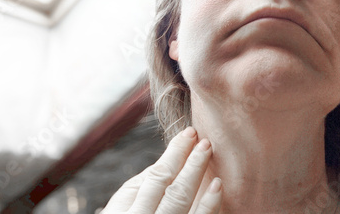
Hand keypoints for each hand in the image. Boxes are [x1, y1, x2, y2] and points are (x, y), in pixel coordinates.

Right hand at [101, 126, 222, 213]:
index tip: (189, 133)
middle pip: (176, 192)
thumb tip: (172, 156)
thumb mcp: (122, 203)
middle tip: (205, 141)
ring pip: (187, 208)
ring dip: (200, 179)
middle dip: (192, 164)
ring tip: (210, 156)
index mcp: (130, 213)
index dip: (175, 153)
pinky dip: (210, 206)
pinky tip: (218, 187)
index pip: (158, 177)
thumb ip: (145, 181)